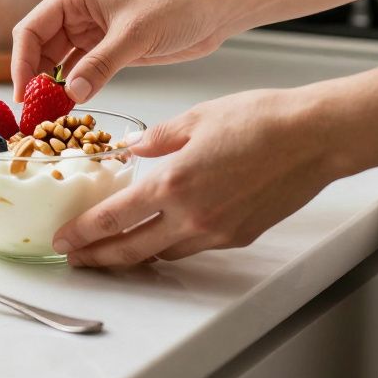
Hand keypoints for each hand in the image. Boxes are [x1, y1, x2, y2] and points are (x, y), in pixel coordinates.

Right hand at [11, 0, 238, 103]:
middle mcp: (77, 12)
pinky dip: (74, 89)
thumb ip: (100, 65)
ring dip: (53, 88)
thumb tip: (70, 93)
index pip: (31, 29)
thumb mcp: (135, 36)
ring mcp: (92, 31)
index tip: (22, 94)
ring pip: (58, 63)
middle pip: (39, 48)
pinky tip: (70, 107)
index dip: (21, 63)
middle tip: (33, 114)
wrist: (214, 8)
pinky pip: (80, 71)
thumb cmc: (176, 6)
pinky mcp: (108, 48)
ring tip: (49, 117)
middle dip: (34, 80)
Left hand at [52, 88, 340, 266]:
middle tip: (76, 259)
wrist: (313, 137)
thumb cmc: (260, 120)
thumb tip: (132, 148)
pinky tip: (163, 233)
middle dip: (99, 258)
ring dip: (135, 254)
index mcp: (174, 184)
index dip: (83, 233)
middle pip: (132, 250)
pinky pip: (195, 246)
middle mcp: (192, 216)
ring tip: (114, 249)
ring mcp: (218, 231)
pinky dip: (172, 243)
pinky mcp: (240, 236)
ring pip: (164, 253)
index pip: (114, 219)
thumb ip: (157, 138)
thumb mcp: (196, 118)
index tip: (64, 240)